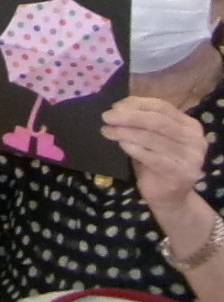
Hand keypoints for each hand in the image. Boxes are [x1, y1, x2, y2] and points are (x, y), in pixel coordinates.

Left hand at [105, 95, 208, 213]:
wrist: (170, 196)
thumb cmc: (157, 161)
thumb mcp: (154, 137)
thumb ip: (144, 121)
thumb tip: (118, 107)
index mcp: (190, 126)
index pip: (162, 107)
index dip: (137, 104)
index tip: (116, 106)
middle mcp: (195, 140)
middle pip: (157, 121)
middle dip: (129, 117)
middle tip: (107, 117)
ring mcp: (190, 158)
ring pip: (152, 138)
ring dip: (125, 132)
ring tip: (107, 130)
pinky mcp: (179, 173)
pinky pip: (152, 157)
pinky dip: (134, 148)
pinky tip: (121, 144)